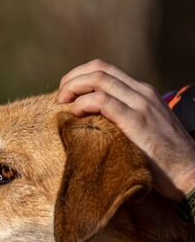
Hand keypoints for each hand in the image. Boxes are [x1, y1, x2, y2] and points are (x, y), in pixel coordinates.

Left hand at [58, 59, 194, 200]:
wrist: (190, 173)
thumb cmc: (164, 161)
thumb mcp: (144, 133)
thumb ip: (124, 122)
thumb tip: (95, 126)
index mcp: (143, 93)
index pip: (106, 71)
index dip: (80, 77)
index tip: (67, 94)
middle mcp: (141, 92)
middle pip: (99, 69)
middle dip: (73, 79)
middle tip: (59, 97)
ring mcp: (140, 104)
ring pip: (98, 78)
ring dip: (73, 87)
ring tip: (62, 104)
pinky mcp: (136, 120)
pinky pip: (102, 101)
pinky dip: (82, 103)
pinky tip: (74, 114)